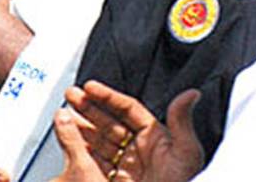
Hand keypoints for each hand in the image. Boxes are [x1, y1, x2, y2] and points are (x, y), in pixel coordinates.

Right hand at [54, 82, 203, 181]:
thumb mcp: (186, 154)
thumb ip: (182, 122)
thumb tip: (191, 94)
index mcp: (155, 138)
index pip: (127, 109)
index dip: (108, 97)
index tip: (89, 87)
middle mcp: (138, 151)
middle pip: (109, 122)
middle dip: (89, 107)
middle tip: (71, 94)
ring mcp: (125, 169)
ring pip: (98, 141)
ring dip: (81, 127)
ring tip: (64, 114)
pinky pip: (93, 163)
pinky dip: (79, 152)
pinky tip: (69, 141)